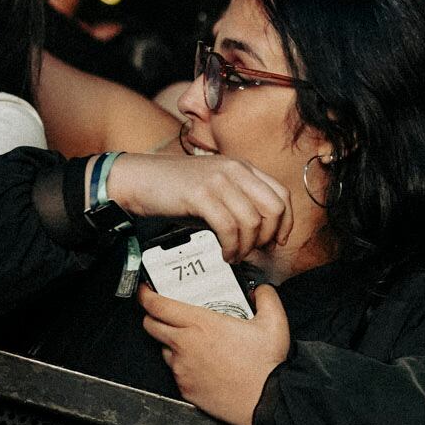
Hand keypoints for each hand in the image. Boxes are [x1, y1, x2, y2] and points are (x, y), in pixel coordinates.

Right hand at [103, 152, 291, 261]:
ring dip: (246, 247)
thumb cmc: (176, 189)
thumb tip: (261, 235)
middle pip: (273, 208)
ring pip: (252, 221)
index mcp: (242, 168)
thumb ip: (239, 205)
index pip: (281, 195)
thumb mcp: (215, 191)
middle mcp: (235, 170)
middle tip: (255, 251)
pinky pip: (229, 228)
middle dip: (268, 237)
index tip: (278, 241)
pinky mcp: (201, 194)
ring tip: (234, 256)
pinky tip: (224, 253)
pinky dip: (231, 247)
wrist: (138, 179)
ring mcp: (218, 180)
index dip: (285, 223)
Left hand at [139, 283, 289, 424]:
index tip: (146, 292)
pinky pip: (176, 372)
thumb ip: (265, 297)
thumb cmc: (265, 365)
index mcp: (201, 324)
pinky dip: (184, 365)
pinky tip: (203, 364)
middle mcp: (185, 345)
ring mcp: (182, 369)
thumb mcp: (274, 322)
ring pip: (164, 350)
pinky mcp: (185, 388)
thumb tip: (259, 290)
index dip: (146, 295)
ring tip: (193, 342)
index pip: (158, 305)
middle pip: (151, 325)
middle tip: (163, 312)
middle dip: (152, 316)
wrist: (264, 401)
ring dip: (171, 343)